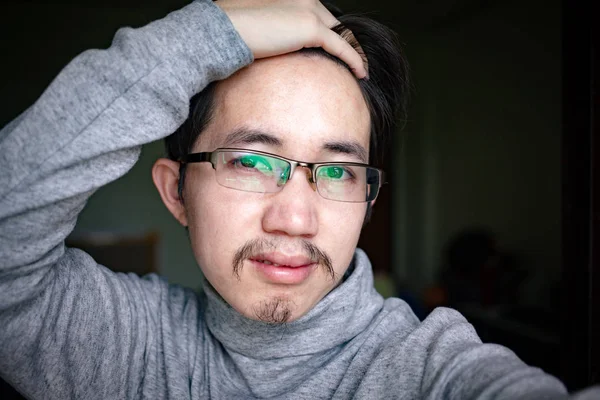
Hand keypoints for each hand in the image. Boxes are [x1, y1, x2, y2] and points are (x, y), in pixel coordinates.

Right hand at [215, 0, 367, 78]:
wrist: (224, 30)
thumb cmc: (232, 31)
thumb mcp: (255, 26)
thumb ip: (272, 31)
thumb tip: (273, 47)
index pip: (319, 16)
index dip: (329, 35)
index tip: (335, 53)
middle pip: (333, 24)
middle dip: (343, 43)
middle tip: (351, 63)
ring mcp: (309, 10)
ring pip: (341, 34)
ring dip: (352, 52)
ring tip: (359, 70)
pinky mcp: (311, 27)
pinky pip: (341, 46)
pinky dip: (354, 60)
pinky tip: (361, 73)